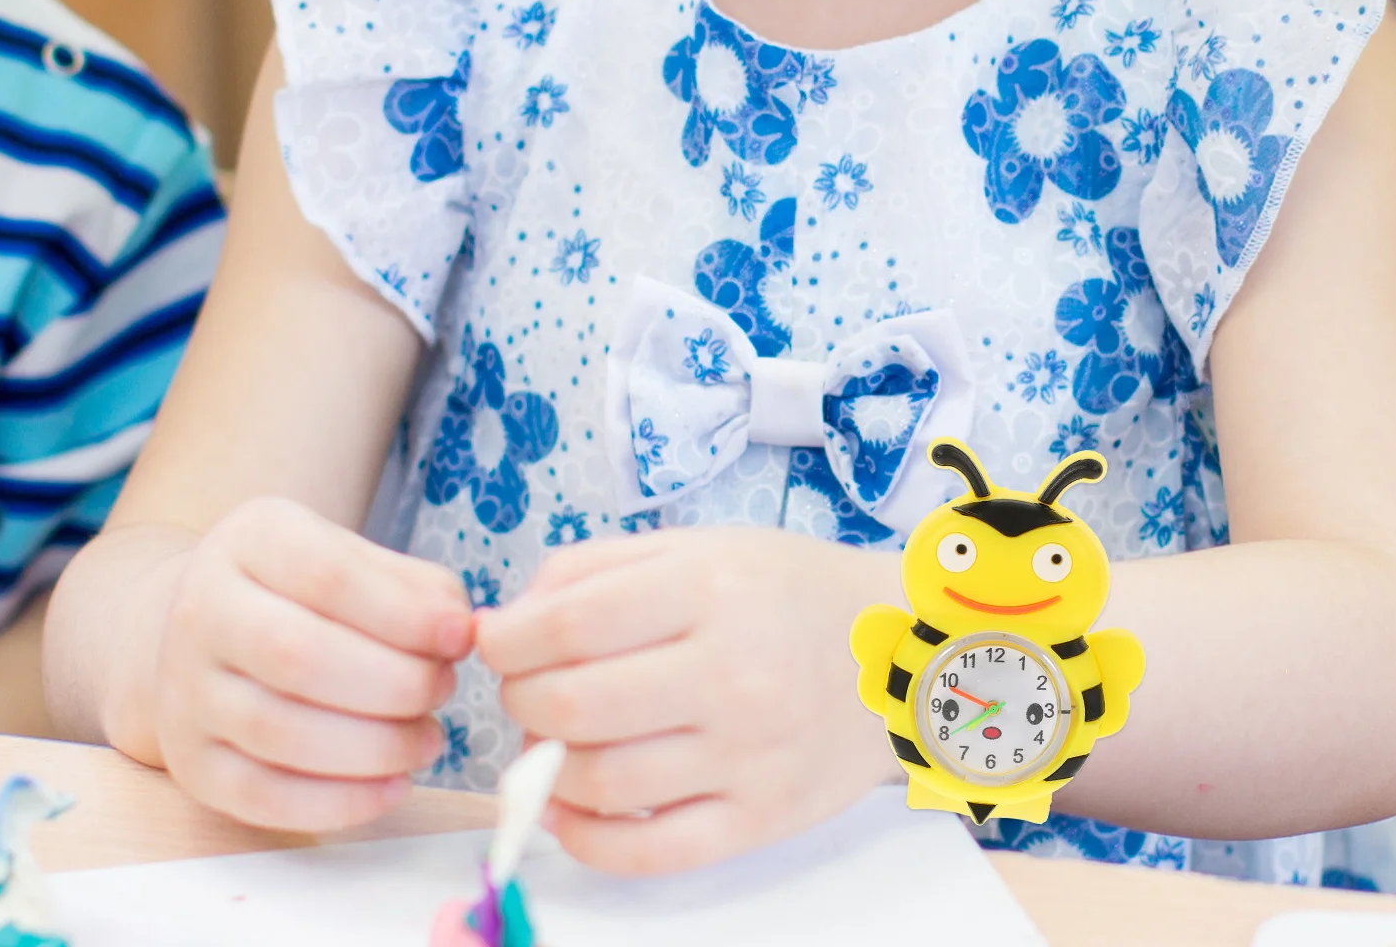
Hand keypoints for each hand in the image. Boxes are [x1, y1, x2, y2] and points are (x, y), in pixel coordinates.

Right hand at [150, 498, 473, 830]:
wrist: (204, 626)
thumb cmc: (303, 588)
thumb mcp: (350, 554)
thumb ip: (412, 585)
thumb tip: (459, 630)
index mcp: (251, 542)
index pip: (328, 576)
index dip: (403, 613)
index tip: (460, 637)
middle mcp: (203, 613)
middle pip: (300, 656)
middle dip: (393, 682)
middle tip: (443, 689)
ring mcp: (186, 693)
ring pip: (280, 732)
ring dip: (374, 747)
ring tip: (428, 739)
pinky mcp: (189, 764)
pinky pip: (261, 797)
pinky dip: (338, 802)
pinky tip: (394, 787)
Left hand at [476, 527, 903, 875]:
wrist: (900, 650)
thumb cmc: (785, 590)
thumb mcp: (698, 546)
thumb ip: (595, 570)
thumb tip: (506, 624)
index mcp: (710, 586)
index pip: (569, 624)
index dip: (508, 640)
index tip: (496, 642)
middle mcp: (730, 670)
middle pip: (572, 704)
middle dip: (521, 699)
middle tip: (525, 689)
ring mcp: (748, 753)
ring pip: (600, 779)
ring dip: (546, 766)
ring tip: (551, 740)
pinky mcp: (761, 818)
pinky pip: (649, 850)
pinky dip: (586, 837)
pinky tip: (569, 808)